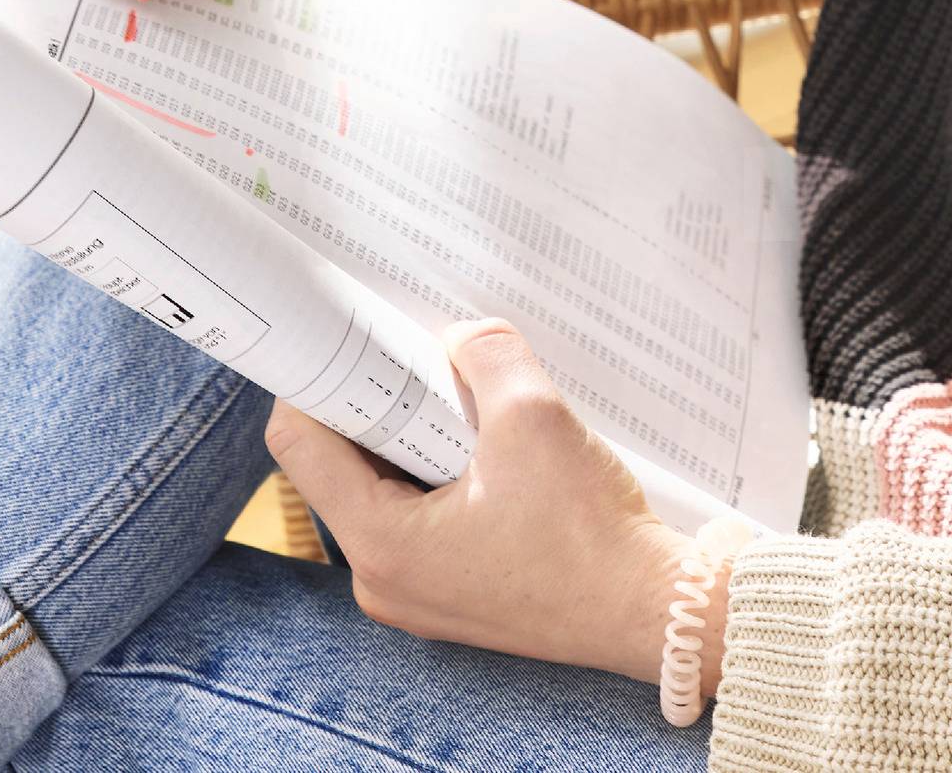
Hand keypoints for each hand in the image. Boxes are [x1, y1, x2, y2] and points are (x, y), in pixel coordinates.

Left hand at [264, 320, 712, 687]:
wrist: (652, 611)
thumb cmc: (592, 535)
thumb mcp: (533, 418)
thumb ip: (485, 357)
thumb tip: (461, 339)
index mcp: (381, 546)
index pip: (300, 446)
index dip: (318, 380)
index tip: (346, 341)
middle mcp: (384, 581)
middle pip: (340, 467)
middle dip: (378, 406)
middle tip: (419, 362)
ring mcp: (418, 593)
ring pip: (384, 490)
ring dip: (416, 438)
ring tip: (465, 407)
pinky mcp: (453, 593)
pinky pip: (420, 518)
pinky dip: (441, 474)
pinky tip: (488, 450)